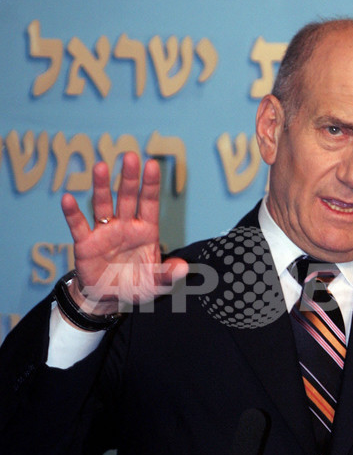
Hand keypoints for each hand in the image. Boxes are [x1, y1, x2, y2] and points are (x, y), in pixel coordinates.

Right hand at [61, 152, 187, 315]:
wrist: (109, 299)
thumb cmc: (136, 286)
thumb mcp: (156, 284)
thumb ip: (168, 275)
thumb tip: (183, 268)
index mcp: (145, 231)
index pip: (149, 204)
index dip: (150, 185)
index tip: (152, 165)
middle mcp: (125, 226)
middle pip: (127, 198)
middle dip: (129, 178)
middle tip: (130, 155)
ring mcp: (105, 232)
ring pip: (103, 205)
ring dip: (101, 187)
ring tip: (100, 166)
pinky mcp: (86, 243)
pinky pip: (79, 226)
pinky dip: (73, 213)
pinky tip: (68, 199)